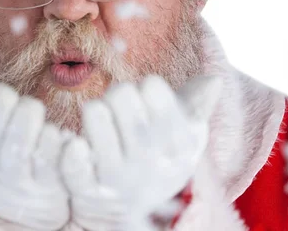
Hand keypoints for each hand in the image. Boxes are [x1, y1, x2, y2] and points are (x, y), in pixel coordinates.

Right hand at [0, 36, 69, 230]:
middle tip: (16, 108)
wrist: (13, 201)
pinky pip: (55, 149)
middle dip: (11, 97)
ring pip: (26, 120)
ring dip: (33, 113)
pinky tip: (62, 139)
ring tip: (35, 121)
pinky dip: (60, 139)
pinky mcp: (44, 185)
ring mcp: (12, 174)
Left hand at [61, 75, 221, 230]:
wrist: (143, 207)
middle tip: (122, 107)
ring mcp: (117, 174)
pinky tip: (77, 143)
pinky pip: (75, 164)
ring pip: (96, 111)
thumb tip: (213, 80)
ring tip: (102, 119)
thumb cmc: (162, 154)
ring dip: (97, 109)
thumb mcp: (188, 134)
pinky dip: (74, 149)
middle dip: (120, 93)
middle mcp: (148, 157)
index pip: (154, 88)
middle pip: (121, 93)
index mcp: (176, 142)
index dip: (149, 87)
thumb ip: (199, 104)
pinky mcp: (89, 188)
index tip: (150, 98)